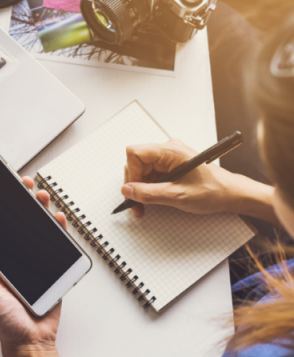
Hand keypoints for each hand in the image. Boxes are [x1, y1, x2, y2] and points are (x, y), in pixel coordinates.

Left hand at [0, 176, 66, 352]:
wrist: (32, 341)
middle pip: (19, 224)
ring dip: (40, 210)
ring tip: (41, 197)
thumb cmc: (7, 323)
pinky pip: (56, 245)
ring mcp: (34, 261)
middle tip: (23, 185)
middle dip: (22, 202)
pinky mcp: (51, 268)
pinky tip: (57, 219)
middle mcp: (15, 259)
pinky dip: (59, 230)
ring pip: (38, 230)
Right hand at [122, 139, 243, 217]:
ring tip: (145, 205)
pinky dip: (148, 189)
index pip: (135, 153)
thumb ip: (150, 193)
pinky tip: (153, 200)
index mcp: (170, 151)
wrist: (230, 194)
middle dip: (134, 184)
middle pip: (136, 163)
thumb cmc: (212, 191)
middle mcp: (167, 151)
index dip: (132, 173)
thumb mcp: (178, 196)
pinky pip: (150, 175)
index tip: (135, 190)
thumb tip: (127, 190)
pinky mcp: (169, 167)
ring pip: (141, 171)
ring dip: (141, 189)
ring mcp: (167, 159)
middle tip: (137, 204)